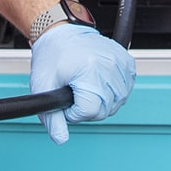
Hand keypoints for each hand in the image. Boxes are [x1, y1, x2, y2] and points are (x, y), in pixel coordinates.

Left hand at [29, 23, 135, 144]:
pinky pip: (126, 88)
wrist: (61, 31)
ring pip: (118, 102)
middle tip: (74, 91)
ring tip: (86, 86)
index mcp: (89, 70)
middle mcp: (109, 65)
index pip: (90, 111)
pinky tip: (100, 82)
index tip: (66, 100)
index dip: (74, 112)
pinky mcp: (126, 60)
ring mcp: (120, 62)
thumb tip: (60, 139)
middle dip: (87, 107)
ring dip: (102, 100)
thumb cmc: (51, 56)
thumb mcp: (44, 87)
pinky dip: (114, 90)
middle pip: (105, 109)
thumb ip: (52, 118)